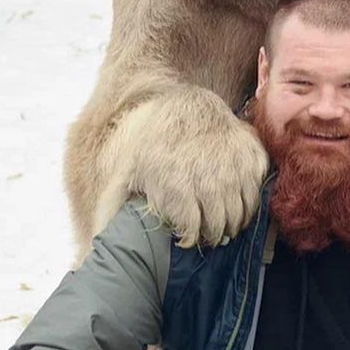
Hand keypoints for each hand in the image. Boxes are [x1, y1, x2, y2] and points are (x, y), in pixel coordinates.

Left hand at [113, 90, 268, 246]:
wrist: (184, 103)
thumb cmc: (151, 140)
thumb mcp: (125, 170)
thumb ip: (111, 207)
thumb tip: (93, 246)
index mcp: (177, 185)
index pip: (192, 230)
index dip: (189, 239)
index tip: (186, 240)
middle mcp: (209, 178)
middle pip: (220, 226)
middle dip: (213, 235)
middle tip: (207, 235)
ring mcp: (234, 166)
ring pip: (241, 213)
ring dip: (232, 223)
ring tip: (222, 223)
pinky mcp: (252, 156)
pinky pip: (255, 193)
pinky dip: (247, 202)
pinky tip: (234, 201)